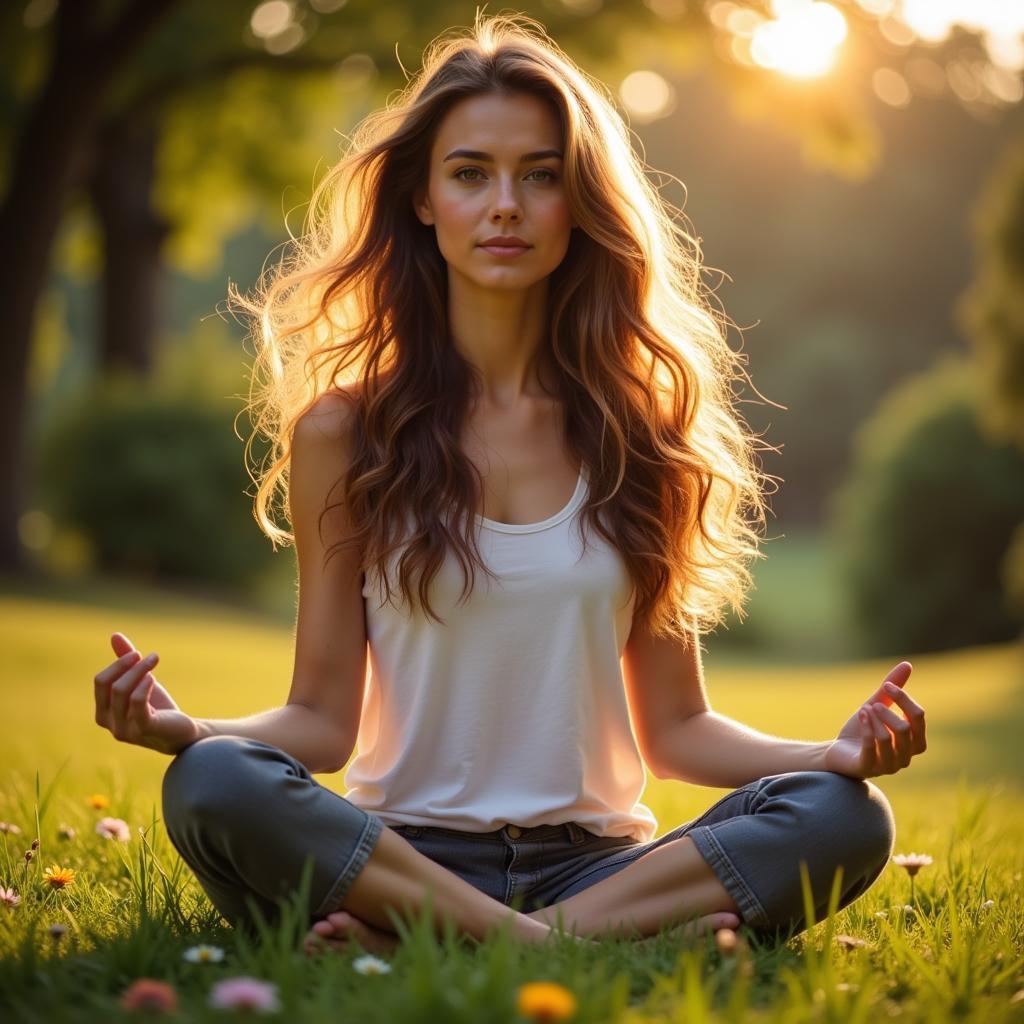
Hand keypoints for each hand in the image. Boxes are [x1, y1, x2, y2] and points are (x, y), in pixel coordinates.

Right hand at [94, 632, 202, 755]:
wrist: (182, 732)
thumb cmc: (158, 707)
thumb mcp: (140, 682)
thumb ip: (126, 662)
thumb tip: (115, 635)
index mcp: (103, 712)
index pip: (100, 682)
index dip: (118, 664)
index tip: (137, 654)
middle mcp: (109, 723)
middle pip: (109, 685)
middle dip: (127, 665)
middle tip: (149, 656)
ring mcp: (124, 730)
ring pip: (122, 691)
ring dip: (140, 671)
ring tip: (154, 661)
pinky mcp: (144, 729)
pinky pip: (137, 703)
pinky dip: (144, 685)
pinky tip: (153, 678)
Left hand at [823, 661, 926, 779]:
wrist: (839, 751)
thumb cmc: (864, 730)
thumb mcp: (878, 706)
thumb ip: (893, 690)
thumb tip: (907, 664)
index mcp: (915, 742)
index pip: (918, 717)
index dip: (904, 698)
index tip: (887, 685)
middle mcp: (906, 757)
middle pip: (906, 729)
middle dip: (889, 711)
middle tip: (873, 704)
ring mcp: (888, 766)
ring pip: (888, 739)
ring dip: (874, 720)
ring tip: (864, 710)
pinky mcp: (867, 768)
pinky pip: (870, 748)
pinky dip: (866, 728)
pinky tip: (861, 715)